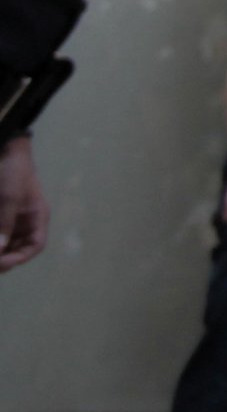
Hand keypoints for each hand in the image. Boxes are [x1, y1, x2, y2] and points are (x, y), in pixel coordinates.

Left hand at [0, 138, 47, 272]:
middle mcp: (25, 221)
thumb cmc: (12, 170)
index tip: (1, 263)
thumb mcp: (9, 197)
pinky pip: (0, 232)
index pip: (35, 245)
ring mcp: (10, 217)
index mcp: (37, 217)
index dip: (19, 258)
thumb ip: (4, 224)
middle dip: (4, 257)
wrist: (4, 148)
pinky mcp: (0, 213)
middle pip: (18, 248)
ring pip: (5, 241)